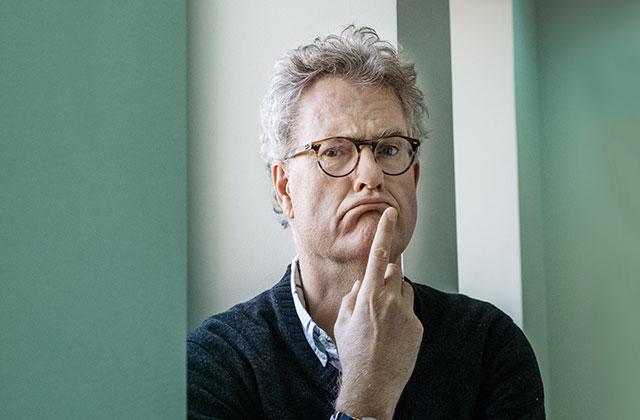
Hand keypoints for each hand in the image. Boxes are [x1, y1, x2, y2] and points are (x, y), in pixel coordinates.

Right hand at [333, 207, 423, 419]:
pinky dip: (402, 317)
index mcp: (369, 295)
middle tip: (377, 298)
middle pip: (395, 272)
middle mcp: (390, 300)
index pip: (378, 255)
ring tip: (383, 322)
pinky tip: (392, 336)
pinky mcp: (418, 326)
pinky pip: (410, 311)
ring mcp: (407, 313)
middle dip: (387, 277)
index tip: (390, 214)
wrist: (371, 383)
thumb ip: (352, 296)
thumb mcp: (342, 320)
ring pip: (404, 291)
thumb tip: (361, 285)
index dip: (384, 232)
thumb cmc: (353, 351)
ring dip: (395, 297)